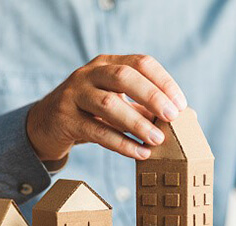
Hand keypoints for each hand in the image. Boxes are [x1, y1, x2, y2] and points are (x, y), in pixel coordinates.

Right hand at [27, 54, 186, 160]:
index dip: (164, 81)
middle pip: (123, 77)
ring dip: (137, 123)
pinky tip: (139, 153)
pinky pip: (97, 131)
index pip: (141, 63)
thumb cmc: (92, 112)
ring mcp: (74, 94)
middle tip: (172, 117)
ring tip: (157, 139)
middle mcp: (89, 74)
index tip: (180, 104)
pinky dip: (121, 143)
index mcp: (107, 63)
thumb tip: (188, 117)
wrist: (47, 123)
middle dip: (152, 96)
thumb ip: (146, 108)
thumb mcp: (118, 103)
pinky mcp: (65, 119)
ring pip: (108, 104)